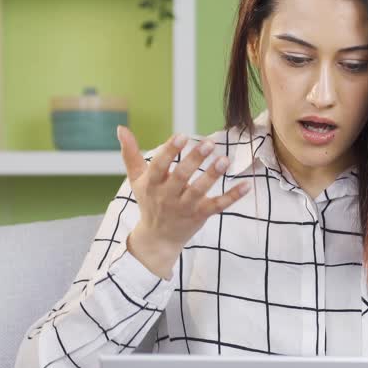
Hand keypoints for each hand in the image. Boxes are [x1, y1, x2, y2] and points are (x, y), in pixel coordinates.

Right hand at [117, 126, 250, 278]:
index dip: (169, 151)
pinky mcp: (200, 216)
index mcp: (152, 185)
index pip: (159, 166)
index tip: (181, 136)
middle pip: (181, 177)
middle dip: (194, 160)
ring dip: (213, 176)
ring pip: (200, 191)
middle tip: (208, 144)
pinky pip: (218, 206)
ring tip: (225, 160)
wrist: (157, 239)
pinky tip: (247, 185)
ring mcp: (185, 207)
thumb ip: (130, 154)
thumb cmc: (148, 202)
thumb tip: (120, 128)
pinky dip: (233, 196)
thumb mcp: (137, 180)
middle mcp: (167, 197)